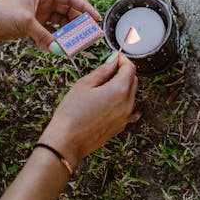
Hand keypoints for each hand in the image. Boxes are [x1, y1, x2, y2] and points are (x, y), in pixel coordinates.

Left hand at [0, 0, 100, 50]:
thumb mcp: (26, 23)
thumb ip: (44, 36)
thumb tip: (59, 49)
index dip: (86, 8)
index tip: (96, 19)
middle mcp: (43, 3)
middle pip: (68, 12)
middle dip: (79, 24)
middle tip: (89, 36)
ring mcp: (38, 15)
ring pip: (60, 24)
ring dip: (68, 34)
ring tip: (77, 44)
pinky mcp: (32, 27)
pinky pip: (50, 34)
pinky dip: (55, 40)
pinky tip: (60, 48)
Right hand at [38, 55, 138, 169]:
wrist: (67, 142)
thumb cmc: (72, 113)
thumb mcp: (84, 84)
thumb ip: (103, 71)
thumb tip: (113, 61)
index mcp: (120, 90)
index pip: (130, 68)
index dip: (123, 60)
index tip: (114, 57)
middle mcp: (127, 104)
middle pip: (133, 80)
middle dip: (123, 72)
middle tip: (106, 70)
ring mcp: (126, 116)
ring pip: (131, 94)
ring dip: (122, 86)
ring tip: (102, 87)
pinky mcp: (121, 126)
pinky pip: (127, 108)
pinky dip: (121, 101)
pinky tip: (107, 101)